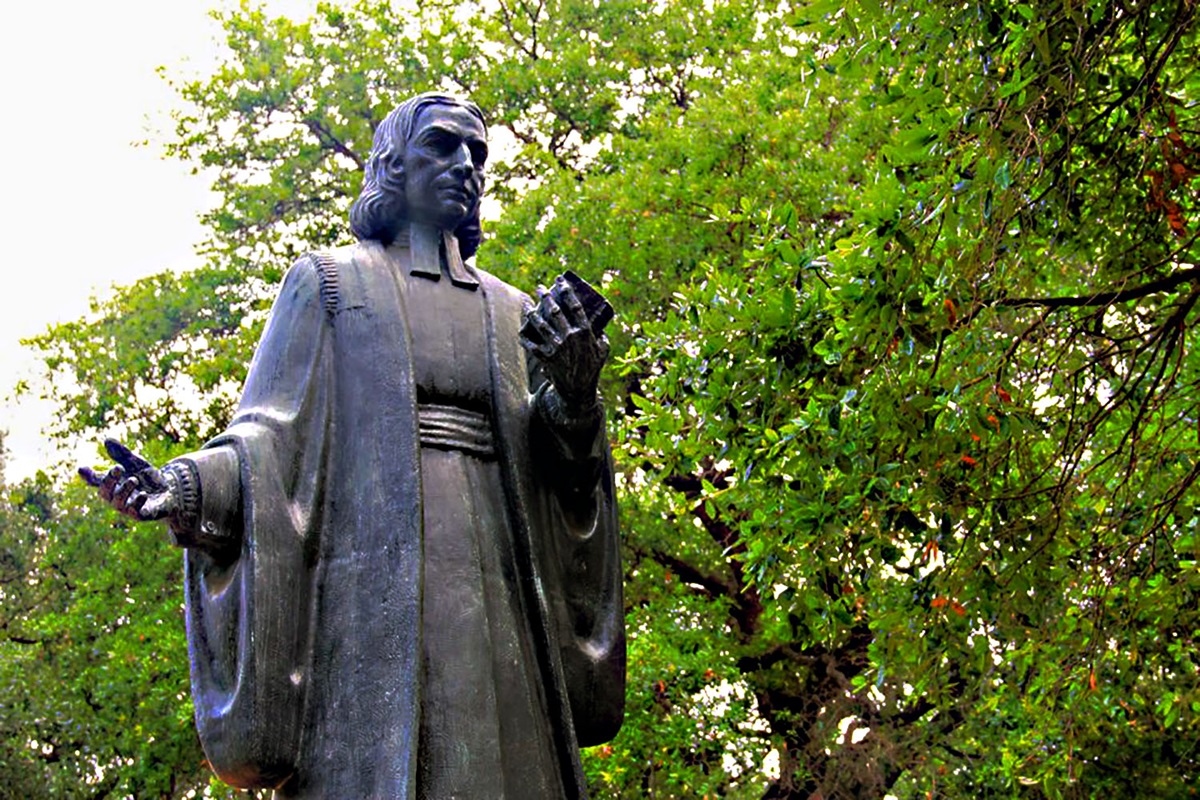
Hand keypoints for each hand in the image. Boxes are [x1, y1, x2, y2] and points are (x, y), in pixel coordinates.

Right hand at [79, 439, 177, 521]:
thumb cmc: (149, 479)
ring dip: (124, 490)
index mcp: (114, 484)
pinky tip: (143, 494)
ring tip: (134, 480)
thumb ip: (123, 454)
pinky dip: (137, 503)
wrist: (172, 491)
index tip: (82, 469)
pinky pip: (135, 513)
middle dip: (109, 481)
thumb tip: (107, 440)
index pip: (96, 481)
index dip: (88, 476)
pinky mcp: (142, 514)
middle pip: (104, 493)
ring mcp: (128, 508)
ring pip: (118, 503)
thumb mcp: (137, 463)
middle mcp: (117, 497)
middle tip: (118, 468)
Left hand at [521, 276, 610, 409]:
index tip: (560, 281)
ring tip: (527, 306)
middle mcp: (570, 337)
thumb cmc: (592, 370)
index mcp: (585, 332)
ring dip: (532, 313)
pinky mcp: (546, 357)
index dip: (567, 291)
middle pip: (555, 311)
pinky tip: (522, 332)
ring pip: (540, 324)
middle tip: (540, 289)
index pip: (575, 306)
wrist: (578, 391)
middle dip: (545, 297)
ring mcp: (557, 347)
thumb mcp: (603, 352)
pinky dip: (525, 339)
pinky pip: (532, 345)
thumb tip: (599, 328)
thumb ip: (602, 338)